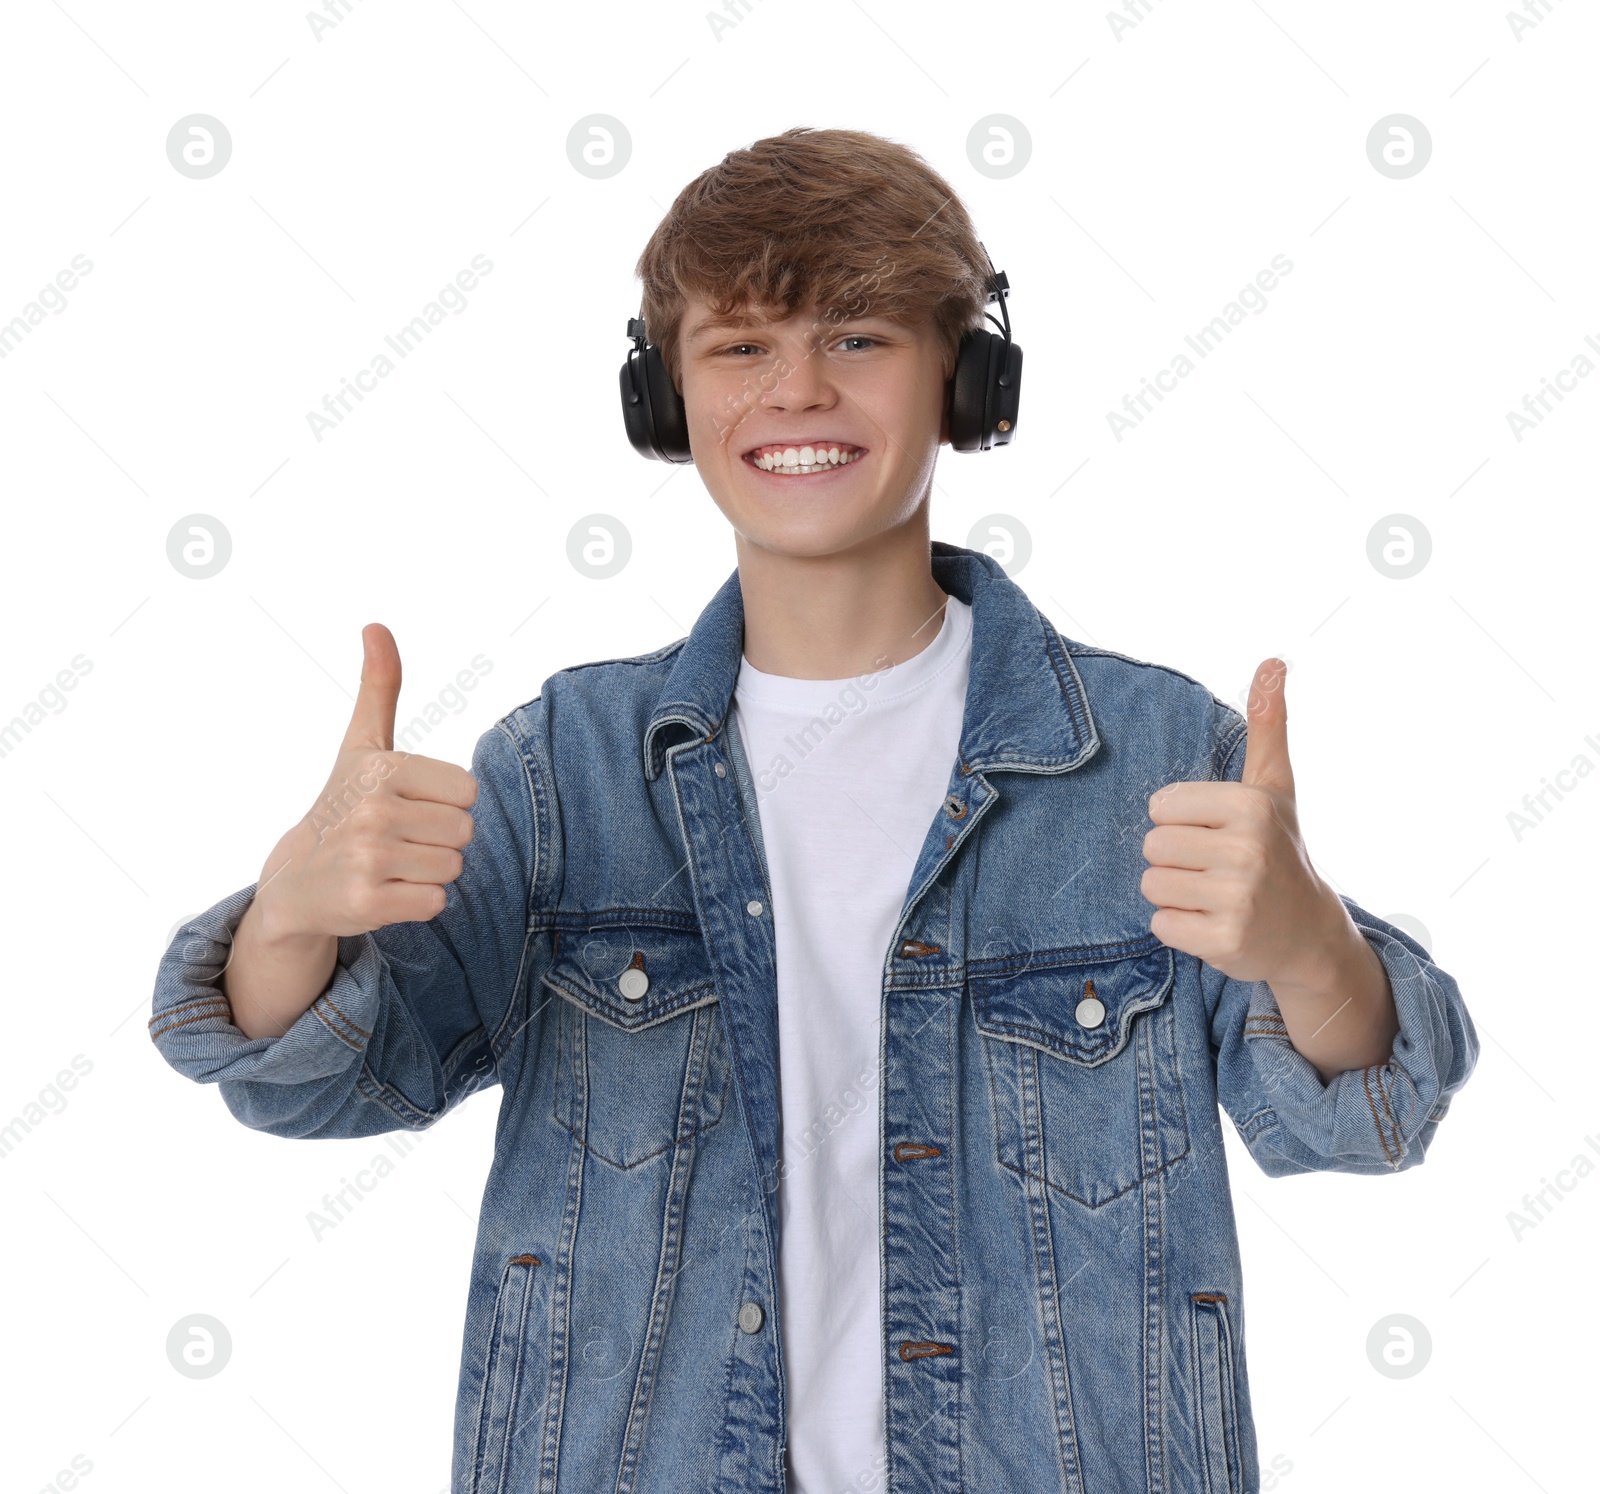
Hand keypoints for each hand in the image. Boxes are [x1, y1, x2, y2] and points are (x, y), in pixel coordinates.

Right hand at [252, 623, 479, 941]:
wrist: (293, 881)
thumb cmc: (342, 805)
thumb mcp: (361, 745)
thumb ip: (379, 688)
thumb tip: (375, 625)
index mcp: (382, 768)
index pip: (469, 791)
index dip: (445, 802)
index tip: (406, 804)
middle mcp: (373, 810)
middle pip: (465, 831)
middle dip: (439, 839)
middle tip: (397, 838)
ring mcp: (368, 858)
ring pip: (453, 868)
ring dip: (428, 872)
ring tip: (389, 864)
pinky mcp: (367, 903)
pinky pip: (437, 902)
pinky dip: (417, 903)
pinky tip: (384, 891)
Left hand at [1139, 658, 1342, 983]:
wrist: (1309, 933)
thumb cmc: (1280, 849)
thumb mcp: (1274, 786)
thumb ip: (1267, 724)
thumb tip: (1272, 661)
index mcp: (1250, 805)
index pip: (1160, 806)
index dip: (1181, 821)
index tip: (1218, 834)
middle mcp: (1247, 849)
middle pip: (1151, 846)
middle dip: (1175, 859)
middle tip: (1216, 869)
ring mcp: (1237, 899)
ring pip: (1152, 885)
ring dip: (1175, 894)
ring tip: (1214, 895)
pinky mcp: (1224, 941)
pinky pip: (1162, 925)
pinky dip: (1181, 928)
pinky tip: (1214, 923)